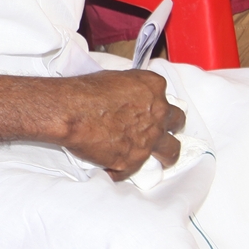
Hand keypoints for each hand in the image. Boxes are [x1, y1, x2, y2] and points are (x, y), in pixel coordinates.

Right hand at [53, 69, 184, 177]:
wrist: (71, 111)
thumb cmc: (84, 91)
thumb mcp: (112, 78)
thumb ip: (128, 90)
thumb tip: (123, 99)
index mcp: (153, 87)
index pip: (164, 96)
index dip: (156, 103)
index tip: (148, 107)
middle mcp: (158, 113)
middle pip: (176, 121)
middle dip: (171, 126)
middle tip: (161, 129)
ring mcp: (149, 139)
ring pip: (171, 150)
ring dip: (166, 154)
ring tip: (161, 159)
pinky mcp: (133, 160)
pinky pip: (132, 170)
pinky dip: (121, 170)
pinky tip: (113, 168)